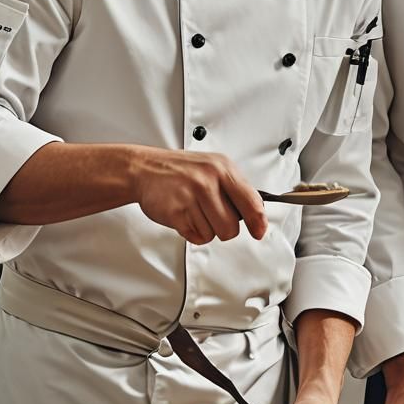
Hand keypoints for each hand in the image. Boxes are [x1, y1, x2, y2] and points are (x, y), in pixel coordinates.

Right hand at [131, 147, 266, 244]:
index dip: (258, 221)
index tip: (259, 231)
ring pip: (213, 234)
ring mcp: (191, 196)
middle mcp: (208, 181)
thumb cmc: (181, 170)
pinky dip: (192, 232)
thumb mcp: (214, 167)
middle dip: (224, 228)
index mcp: (223, 169)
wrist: (145, 168)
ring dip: (205, 229)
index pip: (251, 201)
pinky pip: (195, 237)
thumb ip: (236, 188)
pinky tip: (185, 215)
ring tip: (195, 211)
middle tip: (212, 216)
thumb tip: (256, 213)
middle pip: (231, 227)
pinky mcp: (175, 212)